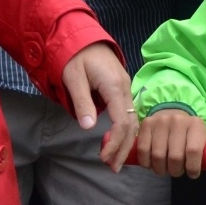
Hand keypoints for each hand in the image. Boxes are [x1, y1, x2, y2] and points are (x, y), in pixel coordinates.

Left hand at [63, 45, 136, 170]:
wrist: (82, 37)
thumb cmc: (75, 56)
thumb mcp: (73, 77)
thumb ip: (82, 102)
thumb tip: (88, 127)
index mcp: (114, 85)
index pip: (122, 121)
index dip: (115, 142)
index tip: (105, 158)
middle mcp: (125, 87)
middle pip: (131, 124)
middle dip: (124, 147)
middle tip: (113, 167)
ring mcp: (125, 87)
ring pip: (132, 119)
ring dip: (125, 140)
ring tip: (115, 160)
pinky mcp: (122, 88)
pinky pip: (128, 112)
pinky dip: (125, 129)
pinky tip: (117, 140)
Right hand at [127, 109, 205, 187]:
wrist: (173, 114)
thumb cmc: (192, 138)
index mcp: (197, 125)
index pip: (194, 151)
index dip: (192, 168)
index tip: (192, 173)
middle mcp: (179, 120)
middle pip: (175, 157)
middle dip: (176, 171)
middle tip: (177, 170)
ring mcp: (160, 121)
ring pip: (158, 156)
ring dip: (161, 169)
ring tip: (166, 167)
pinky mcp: (146, 124)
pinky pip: (144, 151)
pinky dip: (147, 163)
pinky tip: (153, 163)